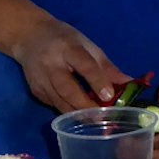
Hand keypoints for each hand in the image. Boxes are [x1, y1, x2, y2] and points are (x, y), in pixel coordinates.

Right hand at [9, 18, 129, 113]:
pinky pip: (55, 105)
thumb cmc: (64, 39)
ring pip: (60, 102)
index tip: (109, 96)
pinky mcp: (36, 91)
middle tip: (103, 118)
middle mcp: (52, 64)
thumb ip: (107, 67)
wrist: (28, 36)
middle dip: (85, 105)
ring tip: (96, 122)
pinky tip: (80, 118)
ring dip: (78, 115)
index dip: (97, 80)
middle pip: (68, 88)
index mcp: (68, 48)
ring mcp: (41, 79)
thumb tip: (129, 83)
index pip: (84, 65)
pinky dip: (68, 113)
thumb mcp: (87, 45)